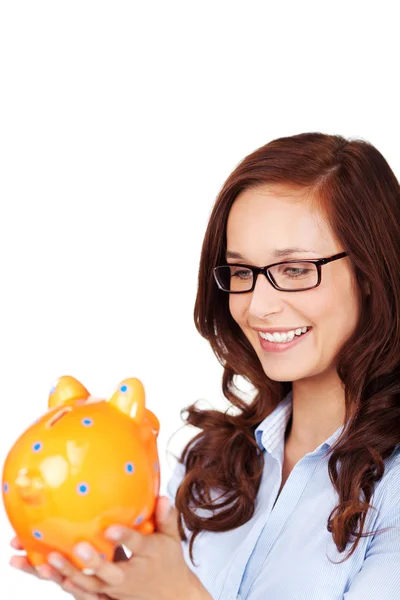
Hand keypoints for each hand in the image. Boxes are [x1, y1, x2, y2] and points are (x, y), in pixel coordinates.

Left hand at [25, 496, 210, 599]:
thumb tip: (162, 496)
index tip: (110, 529)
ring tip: (48, 559)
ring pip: (90, 586)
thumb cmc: (168, 561)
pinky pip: (83, 593)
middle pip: (110, 572)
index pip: (137, 544)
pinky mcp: (106, 597)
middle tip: (77, 547)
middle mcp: (130, 576)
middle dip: (93, 562)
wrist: (171, 597)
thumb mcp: (171, 538)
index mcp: (148, 555)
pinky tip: (47, 572)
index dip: (124, 538)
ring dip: (68, 573)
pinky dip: (65, 584)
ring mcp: (116, 590)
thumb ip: (166, 517)